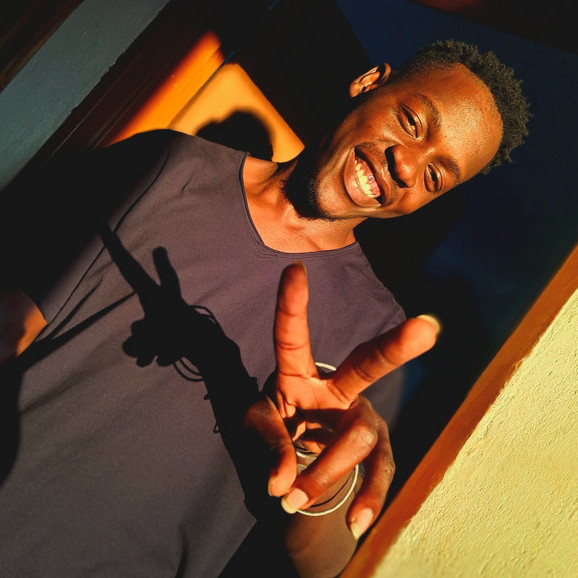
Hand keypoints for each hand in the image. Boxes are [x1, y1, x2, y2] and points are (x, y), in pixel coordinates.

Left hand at [245, 262, 438, 537]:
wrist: (301, 458)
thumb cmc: (276, 430)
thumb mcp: (258, 427)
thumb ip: (268, 446)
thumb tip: (281, 483)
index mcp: (300, 374)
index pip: (293, 337)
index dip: (292, 305)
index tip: (293, 269)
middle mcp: (339, 389)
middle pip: (369, 364)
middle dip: (396, 347)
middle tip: (427, 327)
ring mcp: (363, 418)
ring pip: (358, 438)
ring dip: (325, 470)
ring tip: (293, 498)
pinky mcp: (377, 451)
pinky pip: (381, 474)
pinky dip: (367, 498)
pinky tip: (355, 520)